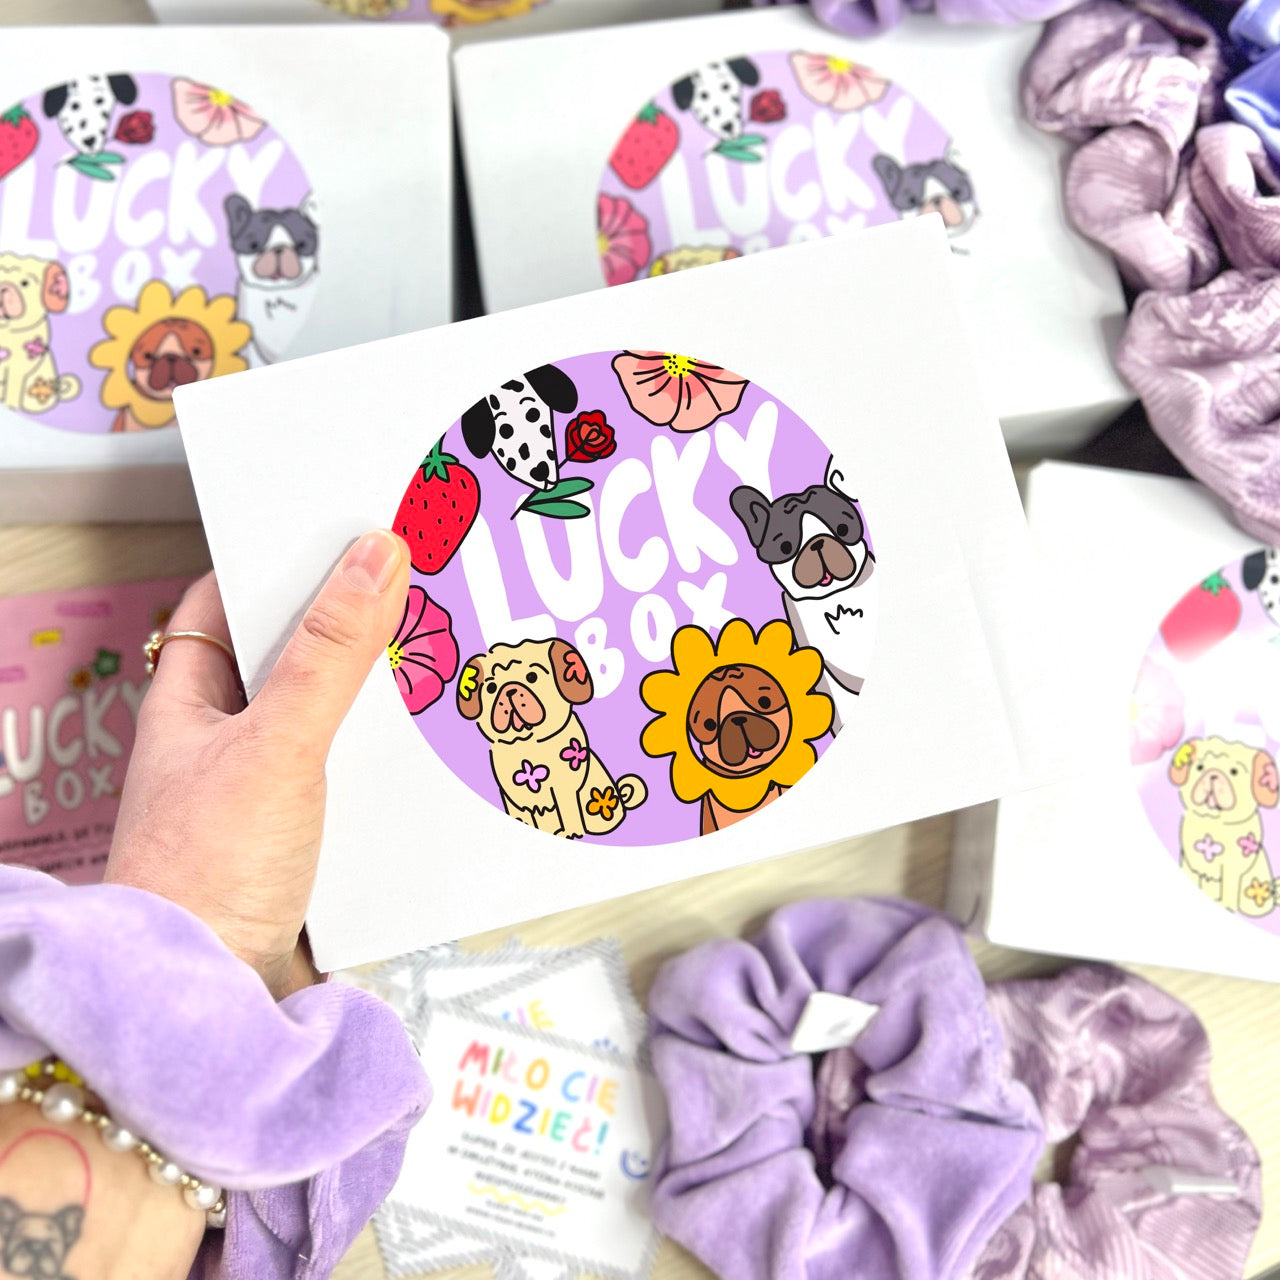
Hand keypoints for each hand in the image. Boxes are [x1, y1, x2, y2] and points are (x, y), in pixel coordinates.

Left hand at [105, 530, 409, 997]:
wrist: (214, 1005)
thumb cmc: (206, 873)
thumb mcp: (274, 743)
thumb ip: (329, 653)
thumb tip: (375, 554)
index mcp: (191, 703)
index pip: (223, 603)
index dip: (275, 561)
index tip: (338, 529)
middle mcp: (229, 740)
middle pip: (294, 658)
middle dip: (354, 626)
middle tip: (420, 585)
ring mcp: (272, 790)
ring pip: (338, 721)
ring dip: (385, 699)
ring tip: (449, 656)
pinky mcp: (313, 837)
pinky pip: (362, 778)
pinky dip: (397, 762)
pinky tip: (442, 749)